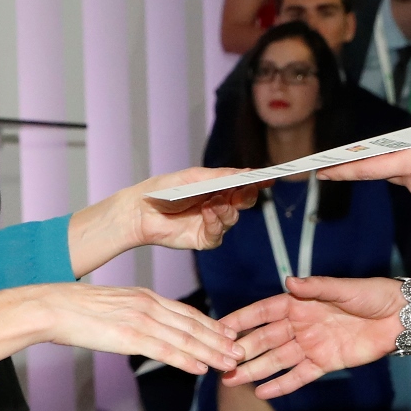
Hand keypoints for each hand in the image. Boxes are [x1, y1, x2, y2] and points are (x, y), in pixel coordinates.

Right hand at [0, 283, 234, 372]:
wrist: (52, 306)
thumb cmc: (74, 308)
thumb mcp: (112, 305)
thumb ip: (132, 314)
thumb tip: (142, 329)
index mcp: (144, 295)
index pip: (186, 311)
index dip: (210, 324)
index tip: (227, 334)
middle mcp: (148, 304)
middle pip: (193, 324)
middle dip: (219, 339)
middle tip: (239, 352)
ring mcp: (140, 319)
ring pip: (185, 337)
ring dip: (211, 352)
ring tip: (230, 363)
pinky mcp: (129, 336)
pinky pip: (165, 350)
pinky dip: (187, 359)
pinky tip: (200, 368)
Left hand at [69, 169, 260, 271]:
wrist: (140, 210)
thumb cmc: (164, 189)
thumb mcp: (194, 177)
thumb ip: (221, 176)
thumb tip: (247, 172)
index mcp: (217, 186)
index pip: (243, 184)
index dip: (257, 181)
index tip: (270, 177)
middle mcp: (218, 204)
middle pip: (244, 201)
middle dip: (246, 195)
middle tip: (244, 189)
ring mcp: (212, 222)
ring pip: (233, 217)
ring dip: (226, 209)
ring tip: (213, 201)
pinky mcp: (204, 238)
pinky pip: (218, 234)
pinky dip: (215, 222)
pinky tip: (207, 212)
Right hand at [219, 275, 404, 399]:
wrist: (400, 318)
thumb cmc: (372, 296)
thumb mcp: (345, 289)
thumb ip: (316, 287)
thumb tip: (290, 281)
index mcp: (299, 303)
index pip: (263, 312)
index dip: (242, 320)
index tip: (220, 328)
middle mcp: (300, 325)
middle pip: (265, 340)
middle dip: (242, 351)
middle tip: (219, 362)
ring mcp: (310, 345)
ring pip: (276, 360)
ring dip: (255, 369)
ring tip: (232, 380)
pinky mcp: (324, 363)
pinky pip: (299, 376)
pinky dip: (281, 385)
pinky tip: (262, 392)